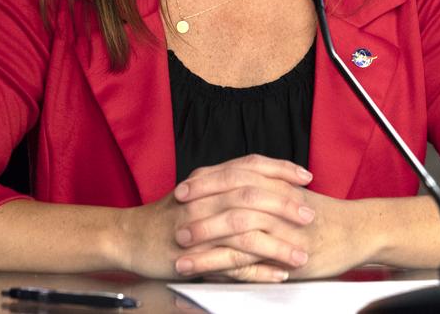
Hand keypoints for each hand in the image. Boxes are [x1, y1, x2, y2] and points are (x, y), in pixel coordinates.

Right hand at [118, 154, 315, 281]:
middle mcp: (203, 197)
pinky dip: (258, 270)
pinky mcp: (194, 255)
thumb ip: (226, 185)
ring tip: (300, 254)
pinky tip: (277, 275)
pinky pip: (232, 262)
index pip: (250, 165)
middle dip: (285, 205)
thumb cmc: (168, 216)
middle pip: (252, 194)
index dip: (281, 169)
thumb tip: (264, 183)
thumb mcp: (198, 191)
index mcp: (207, 179)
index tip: (306, 177)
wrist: (129, 236)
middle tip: (310, 215)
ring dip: (277, 244)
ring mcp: (198, 226)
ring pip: (245, 230)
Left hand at [178, 180, 377, 280]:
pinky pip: (251, 259)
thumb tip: (231, 186)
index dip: (206, 181)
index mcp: (276, 183)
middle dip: (199, 210)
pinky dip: (225, 265)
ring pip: (237, 229)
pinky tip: (207, 273)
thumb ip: (266, 188)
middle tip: (175, 218)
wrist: (358, 230)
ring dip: (206, 242)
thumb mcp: (292, 193)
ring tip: (181, 254)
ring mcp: (282, 227)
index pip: (234, 174)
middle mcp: (278, 201)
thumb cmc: (325, 215)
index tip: (182, 189)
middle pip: (230, 198)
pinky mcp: (287, 253)